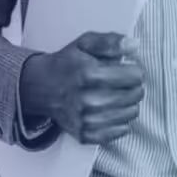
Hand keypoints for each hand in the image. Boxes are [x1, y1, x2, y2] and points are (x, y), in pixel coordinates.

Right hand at [18, 32, 143, 144]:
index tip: (129, 69)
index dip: (135, 70)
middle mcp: (87, 100)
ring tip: (117, 95)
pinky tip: (113, 110)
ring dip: (129, 104)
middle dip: (134, 87)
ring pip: (130, 114)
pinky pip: (120, 131)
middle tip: (123, 82)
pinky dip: (121, 121)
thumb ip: (110, 42)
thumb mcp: (86, 43)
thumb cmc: (67, 63)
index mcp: (89, 74)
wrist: (41, 87)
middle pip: (134, 96)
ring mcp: (86, 120)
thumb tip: (134, 45)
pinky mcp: (85, 134)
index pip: (134, 77)